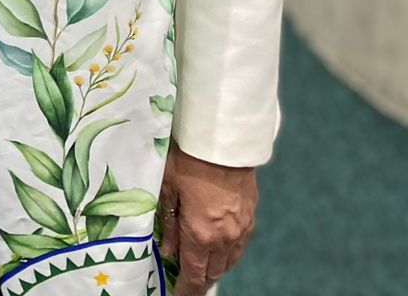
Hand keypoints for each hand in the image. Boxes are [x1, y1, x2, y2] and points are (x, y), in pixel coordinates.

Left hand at [159, 142, 257, 294]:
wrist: (223, 140)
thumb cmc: (188, 160)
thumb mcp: (168, 189)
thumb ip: (170, 224)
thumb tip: (168, 250)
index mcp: (200, 235)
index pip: (194, 274)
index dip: (186, 289)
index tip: (178, 294)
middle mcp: (224, 239)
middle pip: (214, 272)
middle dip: (200, 280)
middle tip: (188, 280)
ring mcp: (241, 229)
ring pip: (229, 262)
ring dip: (215, 267)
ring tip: (202, 266)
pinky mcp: (251, 217)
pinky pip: (240, 246)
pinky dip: (229, 253)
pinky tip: (220, 247)